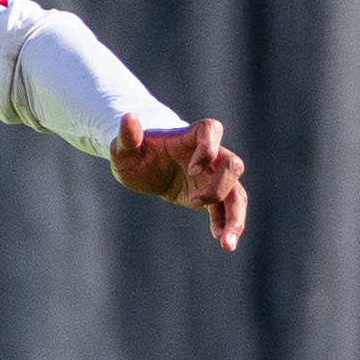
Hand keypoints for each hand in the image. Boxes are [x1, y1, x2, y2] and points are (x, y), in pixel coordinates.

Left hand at [110, 115, 246, 251]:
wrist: (145, 166)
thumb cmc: (135, 152)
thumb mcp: (123, 148)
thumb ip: (127, 136)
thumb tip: (128, 116)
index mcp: (189, 137)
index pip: (212, 130)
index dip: (208, 148)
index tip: (192, 169)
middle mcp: (208, 155)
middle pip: (232, 164)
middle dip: (221, 185)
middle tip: (195, 201)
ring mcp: (213, 176)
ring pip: (236, 192)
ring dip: (236, 216)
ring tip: (227, 243)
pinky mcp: (211, 196)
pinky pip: (227, 210)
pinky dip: (226, 225)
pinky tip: (223, 242)